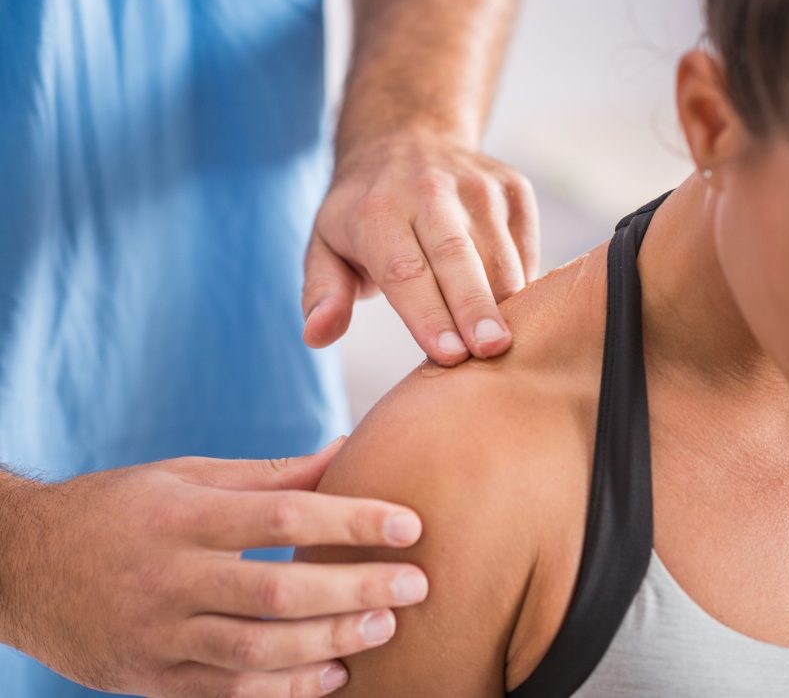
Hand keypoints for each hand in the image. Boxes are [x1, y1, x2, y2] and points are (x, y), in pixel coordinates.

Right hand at [0, 438, 427, 696]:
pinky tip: (332, 676)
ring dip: (330, 643)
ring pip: (258, 652)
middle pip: (278, 590)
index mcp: (183, 516)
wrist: (23, 566)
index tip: (408, 524)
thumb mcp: (187, 476)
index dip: (352, 520)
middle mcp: (169, 578)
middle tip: (415, 585)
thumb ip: (271, 474)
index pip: (284, 515)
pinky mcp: (151, 680)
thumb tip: (348, 449)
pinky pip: (229, 695)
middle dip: (356, 590)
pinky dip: (286, 691)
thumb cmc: (120, 509)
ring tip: (384, 628)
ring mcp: (158, 636)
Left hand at [301, 131, 539, 364]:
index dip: (427, 314)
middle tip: (492, 350)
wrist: (408, 136)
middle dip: (475, 307)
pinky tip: (511, 311)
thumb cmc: (364, 213)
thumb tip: (316, 335)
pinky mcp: (512, 188)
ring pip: (499, 254)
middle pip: (457, 257)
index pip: (404, 270)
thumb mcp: (326, 245)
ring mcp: (477, 186)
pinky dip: (523, 282)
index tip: (448, 355)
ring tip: (508, 345)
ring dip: (505, 303)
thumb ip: (323, 293)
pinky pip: (524, 246)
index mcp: (376, 211)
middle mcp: (429, 191)